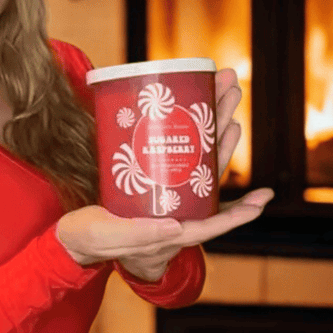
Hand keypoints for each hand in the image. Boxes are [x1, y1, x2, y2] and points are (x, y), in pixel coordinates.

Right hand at [56, 69, 273, 275]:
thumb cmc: (89, 239)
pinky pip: (179, 156)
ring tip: (225, 92)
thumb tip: (176, 229)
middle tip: (234, 95)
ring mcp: (166, 195)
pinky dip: (190, 135)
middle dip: (225, 132)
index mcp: (169, 233)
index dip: (236, 215)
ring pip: (198, 156)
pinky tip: (198, 113)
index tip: (259, 201)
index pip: (211, 223)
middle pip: (209, 170)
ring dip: (212, 122)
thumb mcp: (110, 237)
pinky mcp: (153, 182)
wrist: (74, 236)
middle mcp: (176, 212)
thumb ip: (140, 235)